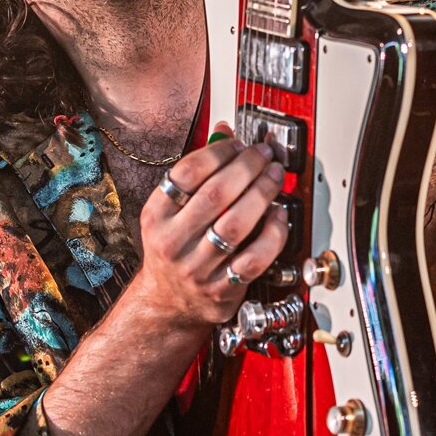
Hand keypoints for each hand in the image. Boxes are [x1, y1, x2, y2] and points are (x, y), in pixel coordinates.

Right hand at [132, 126, 289, 329]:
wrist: (168, 302)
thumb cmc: (174, 247)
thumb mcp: (172, 210)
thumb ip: (198, 171)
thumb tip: (225, 133)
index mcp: (157, 216)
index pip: (187, 173)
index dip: (218, 152)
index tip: (239, 143)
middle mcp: (173, 242)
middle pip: (216, 194)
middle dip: (247, 167)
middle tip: (265, 155)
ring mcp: (197, 268)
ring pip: (237, 224)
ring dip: (263, 193)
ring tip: (275, 176)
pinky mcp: (222, 289)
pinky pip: (255, 259)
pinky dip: (272, 234)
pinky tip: (278, 214)